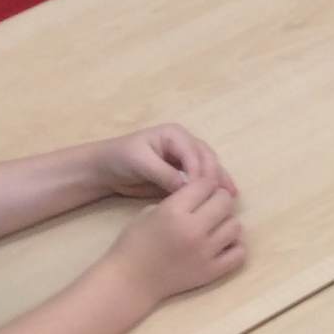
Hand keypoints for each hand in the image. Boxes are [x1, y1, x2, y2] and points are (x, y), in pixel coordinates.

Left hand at [92, 124, 236, 199]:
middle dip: (215, 176)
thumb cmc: (119, 159)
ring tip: (229, 198)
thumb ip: (165, 174)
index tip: (201, 191)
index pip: (194, 153)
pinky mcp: (184, 173)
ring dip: (219, 182)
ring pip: (210, 168)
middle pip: (207, 159)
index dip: (200, 172)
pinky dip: (213, 187)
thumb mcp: (140, 163)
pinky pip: (203, 179)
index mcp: (175, 135)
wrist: (105, 170)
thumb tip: (187, 187)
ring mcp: (186, 158)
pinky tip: (225, 197)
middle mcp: (185, 143)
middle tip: (220, 196)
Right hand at [104, 178, 244, 305]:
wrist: (130, 281)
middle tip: (211, 207)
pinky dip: (234, 247)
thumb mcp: (150, 212)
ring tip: (215, 227)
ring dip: (227, 223)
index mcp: (174, 211)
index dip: (205, 184)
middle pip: (225, 202)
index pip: (206, 185)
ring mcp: (205, 252)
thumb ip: (178, 201)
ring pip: (235, 226)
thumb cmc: (134, 244)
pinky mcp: (213, 271)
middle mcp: (193, 229)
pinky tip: (222, 245)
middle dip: (219, 200)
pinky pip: (239, 253)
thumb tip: (203, 195)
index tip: (202, 191)